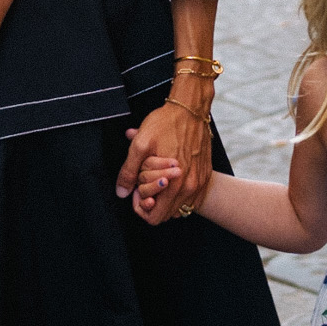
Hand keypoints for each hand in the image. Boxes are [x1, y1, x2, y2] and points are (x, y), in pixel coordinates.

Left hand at [116, 98, 211, 224]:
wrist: (191, 109)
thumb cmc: (166, 124)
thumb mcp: (140, 145)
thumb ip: (128, 172)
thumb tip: (122, 192)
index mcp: (174, 184)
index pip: (155, 217)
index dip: (141, 206)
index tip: (137, 190)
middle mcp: (190, 187)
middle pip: (166, 215)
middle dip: (152, 202)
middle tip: (144, 183)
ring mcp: (199, 182)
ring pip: (178, 206)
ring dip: (165, 197)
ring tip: (157, 177)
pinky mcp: (204, 175)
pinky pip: (190, 196)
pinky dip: (178, 192)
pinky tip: (170, 175)